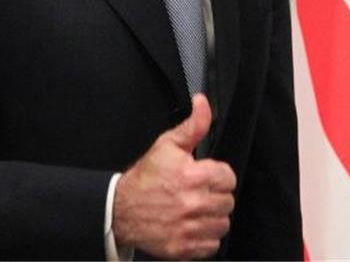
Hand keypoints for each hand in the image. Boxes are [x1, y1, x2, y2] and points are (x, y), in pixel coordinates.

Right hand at [112, 94, 236, 258]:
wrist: (120, 210)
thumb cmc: (146, 178)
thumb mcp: (168, 145)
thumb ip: (193, 125)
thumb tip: (203, 103)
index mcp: (193, 175)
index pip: (229, 178)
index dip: (218, 176)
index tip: (205, 177)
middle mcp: (193, 203)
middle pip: (228, 201)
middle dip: (215, 196)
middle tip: (198, 193)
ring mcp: (188, 228)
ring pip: (222, 224)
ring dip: (212, 217)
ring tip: (196, 210)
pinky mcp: (183, 247)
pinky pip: (212, 245)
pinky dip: (205, 238)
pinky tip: (192, 226)